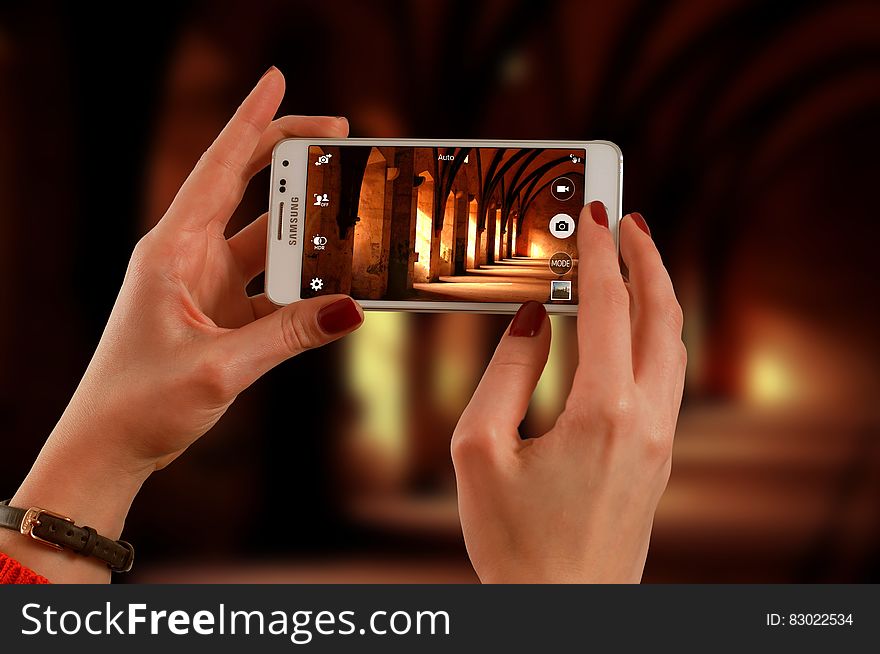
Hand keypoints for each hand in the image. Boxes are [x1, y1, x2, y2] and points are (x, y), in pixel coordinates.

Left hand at [0, 67, 362, 581]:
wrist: (109, 448)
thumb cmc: (140, 403)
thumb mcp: (220, 367)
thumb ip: (289, 336)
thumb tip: (352, 308)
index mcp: (172, 249)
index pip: (219, 167)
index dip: (253, 120)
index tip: (279, 80)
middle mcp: (188, 257)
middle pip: (248, 189)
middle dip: (292, 159)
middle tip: (342, 135)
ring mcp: (206, 286)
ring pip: (268, 242)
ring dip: (308, 232)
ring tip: (355, 216)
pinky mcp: (221, 316)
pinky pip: (273, 288)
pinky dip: (305, 286)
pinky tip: (336, 287)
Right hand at [452, 202, 685, 582]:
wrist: (563, 610)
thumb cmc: (514, 542)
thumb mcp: (479, 450)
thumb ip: (504, 372)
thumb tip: (530, 318)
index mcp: (603, 411)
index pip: (605, 307)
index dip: (597, 253)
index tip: (594, 211)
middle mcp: (646, 420)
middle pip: (660, 316)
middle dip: (647, 260)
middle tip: (627, 220)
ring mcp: (659, 441)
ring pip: (671, 347)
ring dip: (656, 296)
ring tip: (633, 264)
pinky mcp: (657, 459)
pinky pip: (665, 378)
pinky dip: (652, 336)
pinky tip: (629, 333)